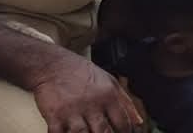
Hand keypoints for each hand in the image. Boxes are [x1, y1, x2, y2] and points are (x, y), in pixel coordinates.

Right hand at [27, 53, 144, 132]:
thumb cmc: (83, 73)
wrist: (52, 65)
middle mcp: (92, 104)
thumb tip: (139, 122)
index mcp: (108, 96)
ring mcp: (72, 111)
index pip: (122, 122)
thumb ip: (126, 102)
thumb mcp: (110, 82)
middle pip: (104, 132)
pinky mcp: (54, 115)